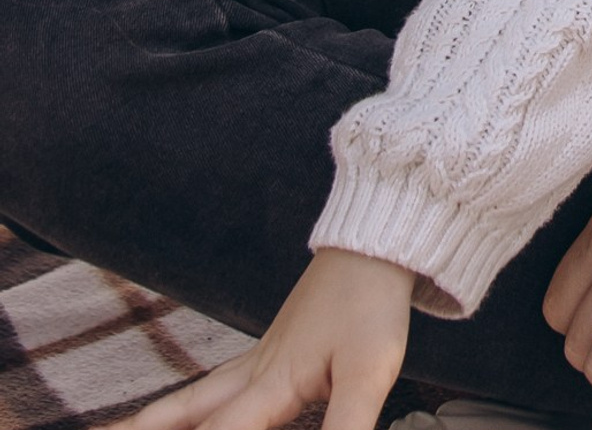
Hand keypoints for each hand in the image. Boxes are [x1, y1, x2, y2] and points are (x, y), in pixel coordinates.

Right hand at [115, 251, 412, 429]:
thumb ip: (345, 426)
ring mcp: (256, 361)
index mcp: (266, 388)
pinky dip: (183, 409)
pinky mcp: (270, 352)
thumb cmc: (372, 304)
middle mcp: (249, 377)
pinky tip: (187, 413)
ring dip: (152, 422)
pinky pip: (211, 388)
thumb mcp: (370, 372)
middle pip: (178, 418)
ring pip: (188, 401)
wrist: (377, 243)